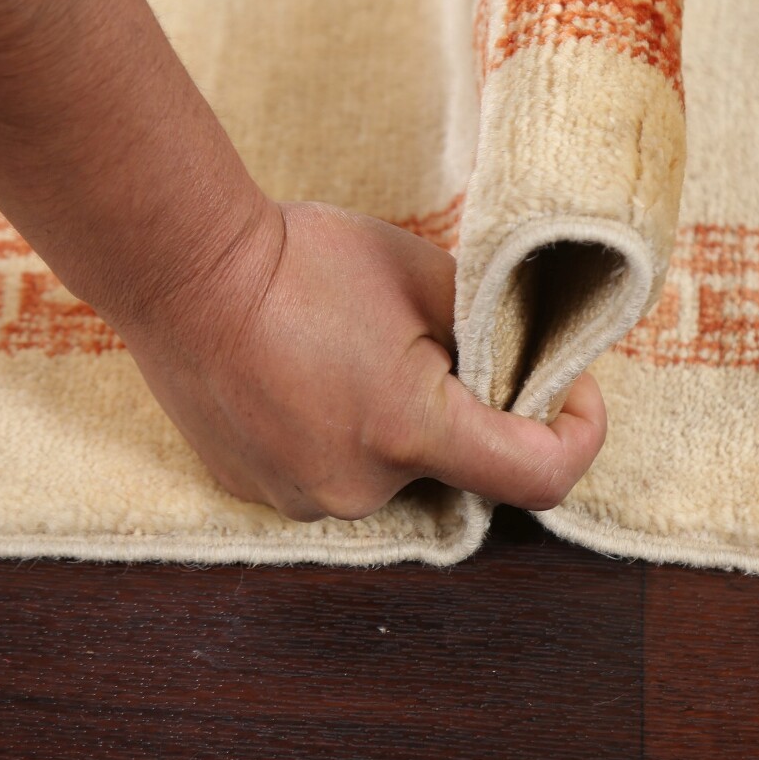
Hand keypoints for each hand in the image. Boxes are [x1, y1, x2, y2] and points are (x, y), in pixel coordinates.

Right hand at [111, 198, 608, 521]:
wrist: (179, 269)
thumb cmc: (300, 259)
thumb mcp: (422, 272)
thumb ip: (491, 327)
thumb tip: (527, 360)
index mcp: (410, 430)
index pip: (539, 477)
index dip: (579, 435)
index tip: (573, 392)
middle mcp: (359, 488)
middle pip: (458, 471)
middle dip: (466, 415)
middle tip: (436, 344)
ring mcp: (303, 500)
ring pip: (393, 474)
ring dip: (400, 427)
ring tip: (356, 353)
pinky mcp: (258, 493)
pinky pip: (334, 475)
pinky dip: (344, 437)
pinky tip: (311, 377)